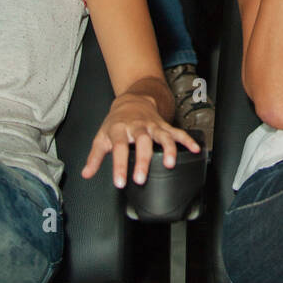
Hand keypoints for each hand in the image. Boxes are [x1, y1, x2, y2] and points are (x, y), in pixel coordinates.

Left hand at [81, 94, 200, 187]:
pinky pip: (178, 132)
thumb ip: (94, 157)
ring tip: (171, 163)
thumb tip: (86, 173)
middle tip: (141, 177)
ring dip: (168, 148)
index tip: (120, 182)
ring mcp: (153, 125)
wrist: (132, 100)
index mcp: (120, 129)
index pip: (118, 147)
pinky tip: (196, 149)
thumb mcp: (102, 137)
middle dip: (143, 159)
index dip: (119, 165)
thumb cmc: (116, 122)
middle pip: (142, 141)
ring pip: (162, 135)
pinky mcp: (164, 126)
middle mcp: (137, 126)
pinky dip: (188, 140)